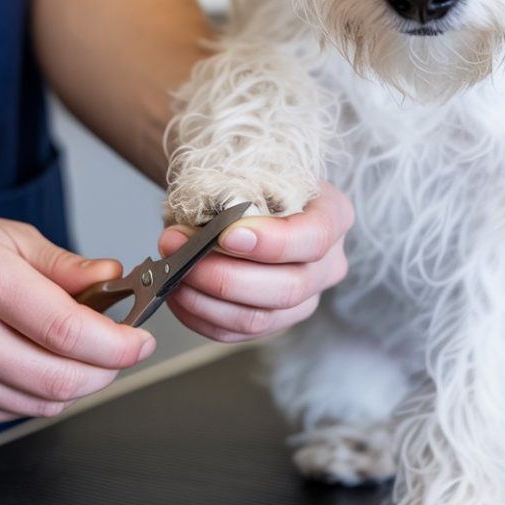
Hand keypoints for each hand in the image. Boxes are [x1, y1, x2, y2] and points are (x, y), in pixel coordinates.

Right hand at [0, 210, 154, 425]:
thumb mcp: (8, 237)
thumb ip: (65, 266)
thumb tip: (114, 278)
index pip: (67, 330)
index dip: (117, 342)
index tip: (140, 339)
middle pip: (59, 378)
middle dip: (107, 369)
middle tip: (124, 349)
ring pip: (40, 403)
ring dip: (78, 384)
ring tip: (83, 352)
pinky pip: (11, 412)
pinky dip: (40, 395)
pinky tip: (39, 363)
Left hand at [158, 183, 353, 342]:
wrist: (239, 195)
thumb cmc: (247, 180)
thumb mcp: (251, 171)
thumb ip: (235, 194)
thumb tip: (198, 227)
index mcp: (334, 216)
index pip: (314, 238)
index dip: (273, 242)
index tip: (227, 235)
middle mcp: (327, 264)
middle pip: (288, 287)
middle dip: (224, 275)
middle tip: (179, 250)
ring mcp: (304, 299)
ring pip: (258, 318)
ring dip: (204, 297)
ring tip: (171, 270)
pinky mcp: (273, 322)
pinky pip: (234, 333)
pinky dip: (198, 314)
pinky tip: (177, 291)